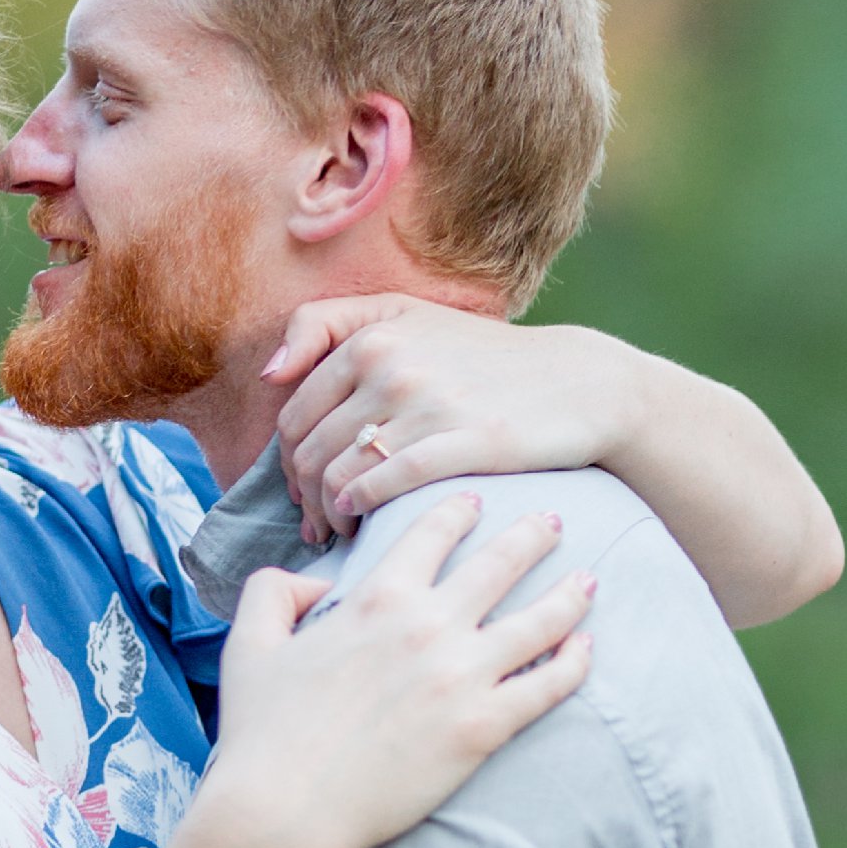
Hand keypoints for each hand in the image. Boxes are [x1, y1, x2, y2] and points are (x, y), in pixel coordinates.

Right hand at [199, 494, 593, 847]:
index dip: (458, 511)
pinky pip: (547, 686)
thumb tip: (314, 581)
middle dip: (533, 534)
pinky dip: (574, 662)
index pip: (432, 534)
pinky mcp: (483, 728)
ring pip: (539, 619)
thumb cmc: (260, 734)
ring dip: (569, 593)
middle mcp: (428, 625)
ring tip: (589, 580)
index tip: (476, 501)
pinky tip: (586, 649)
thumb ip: (274, 593)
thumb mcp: (247, 645)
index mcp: (376, 599)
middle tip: (555, 520)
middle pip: (501, 563)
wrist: (280, 812)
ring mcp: (462, 676)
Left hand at [264, 295, 633, 542]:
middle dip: (301, 498)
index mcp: (370, 337)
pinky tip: (362, 523)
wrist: (576, 383)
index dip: (287, 462)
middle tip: (315, 524)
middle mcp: (390, 366)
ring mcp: (426, 404)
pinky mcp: (461, 442)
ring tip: (338, 531)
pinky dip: (359, 511)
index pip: (293, 416)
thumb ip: (327, 326)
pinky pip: (382, 486)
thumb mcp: (405, 317)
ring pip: (337, 475)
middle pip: (308, 452)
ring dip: (326, 515)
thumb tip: (270, 374)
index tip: (302, 488)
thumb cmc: (482, 359)